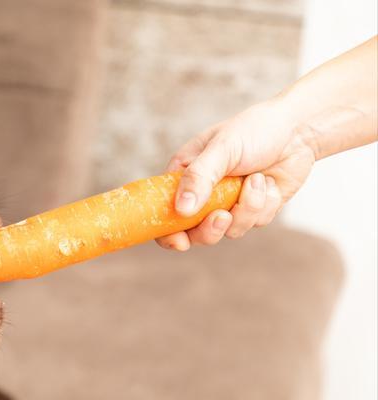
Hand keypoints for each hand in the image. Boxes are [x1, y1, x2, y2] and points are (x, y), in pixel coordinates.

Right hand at [155, 99, 315, 250]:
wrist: (297, 130)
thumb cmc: (253, 129)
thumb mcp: (222, 148)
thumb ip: (199, 177)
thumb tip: (182, 210)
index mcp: (185, 176)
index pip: (164, 211)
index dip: (167, 232)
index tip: (180, 241)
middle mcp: (204, 194)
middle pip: (195, 232)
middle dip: (211, 229)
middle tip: (223, 216)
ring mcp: (229, 204)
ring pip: (230, 230)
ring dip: (247, 208)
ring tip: (256, 179)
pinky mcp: (254, 210)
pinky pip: (256, 222)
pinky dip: (265, 203)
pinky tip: (269, 182)